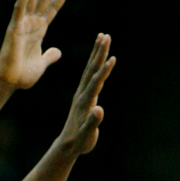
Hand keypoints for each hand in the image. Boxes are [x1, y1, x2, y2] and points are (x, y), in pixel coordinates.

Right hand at [0, 0, 71, 89]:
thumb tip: (58, 52)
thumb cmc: (22, 75)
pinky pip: (19, 9)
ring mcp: (22, 23)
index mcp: (40, 30)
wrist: (9, 82)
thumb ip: (49, 56)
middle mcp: (32, 22)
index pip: (53, 8)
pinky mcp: (14, 28)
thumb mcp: (42, 64)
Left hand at [58, 34, 114, 154]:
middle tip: (106, 35)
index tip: (112, 58)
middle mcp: (82, 94)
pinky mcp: (84, 95)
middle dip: (99, 52)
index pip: (95, 83)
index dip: (104, 71)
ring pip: (90, 69)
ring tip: (102, 37)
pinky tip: (100, 57)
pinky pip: (90, 74)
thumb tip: (99, 110)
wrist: (67, 145)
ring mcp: (82, 93)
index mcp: (84, 102)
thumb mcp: (87, 135)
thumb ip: (92, 123)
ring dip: (97, 52)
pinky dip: (95, 63)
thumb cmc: (79, 142)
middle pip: (91, 69)